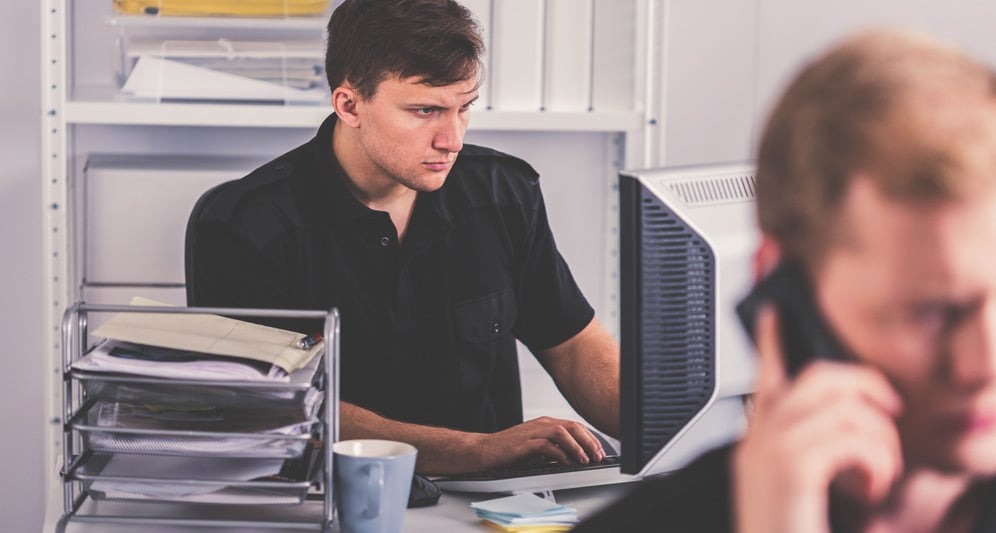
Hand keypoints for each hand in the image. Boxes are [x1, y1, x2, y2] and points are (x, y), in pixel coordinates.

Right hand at [472, 417, 606, 470]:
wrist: (484, 450)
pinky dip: (558, 453)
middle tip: (597, 456)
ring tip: (584, 459)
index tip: (599, 451)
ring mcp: (532, 432)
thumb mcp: (536, 447)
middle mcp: (540, 425)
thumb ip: (553, 449)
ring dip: (576, 446)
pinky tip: (565, 462)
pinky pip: (545, 445)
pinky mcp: (523, 443)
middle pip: (571, 426)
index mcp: (545, 424)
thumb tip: (573, 457)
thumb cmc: (508, 450)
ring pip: (561, 432)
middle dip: (588, 441)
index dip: (589, 438)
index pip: (574, 426)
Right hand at [734, 307, 903, 532]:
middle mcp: (758, 442)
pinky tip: (871, 489)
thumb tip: (844, 426)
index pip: (763, 378)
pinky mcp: (793, 470)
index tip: (773, 314)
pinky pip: (852, 442)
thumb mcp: (792, 490)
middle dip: (865, 385)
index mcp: (756, 445)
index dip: (769, 341)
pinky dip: (876, 464)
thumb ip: (805, 454)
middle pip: (816, 379)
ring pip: (844, 410)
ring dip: (880, 440)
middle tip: (890, 408)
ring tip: (880, 472)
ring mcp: (771, 453)